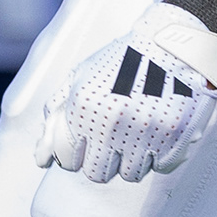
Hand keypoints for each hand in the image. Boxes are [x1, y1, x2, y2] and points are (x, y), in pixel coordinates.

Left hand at [37, 7, 216, 182]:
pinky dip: (159, 155)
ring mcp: (145, 131)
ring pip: (131, 174)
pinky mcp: (175, 135)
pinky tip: (159, 131)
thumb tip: (41, 158)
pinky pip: (161, 166)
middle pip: (98, 174)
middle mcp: (112, 122)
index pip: (68, 161)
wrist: (170, 42)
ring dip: (131, 159)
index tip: (88, 143)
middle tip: (114, 139)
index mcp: (83, 107)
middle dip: (103, 160)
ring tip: (138, 132)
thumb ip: (56, 116)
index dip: (78, 153)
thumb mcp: (80, 77)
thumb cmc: (123, 60)